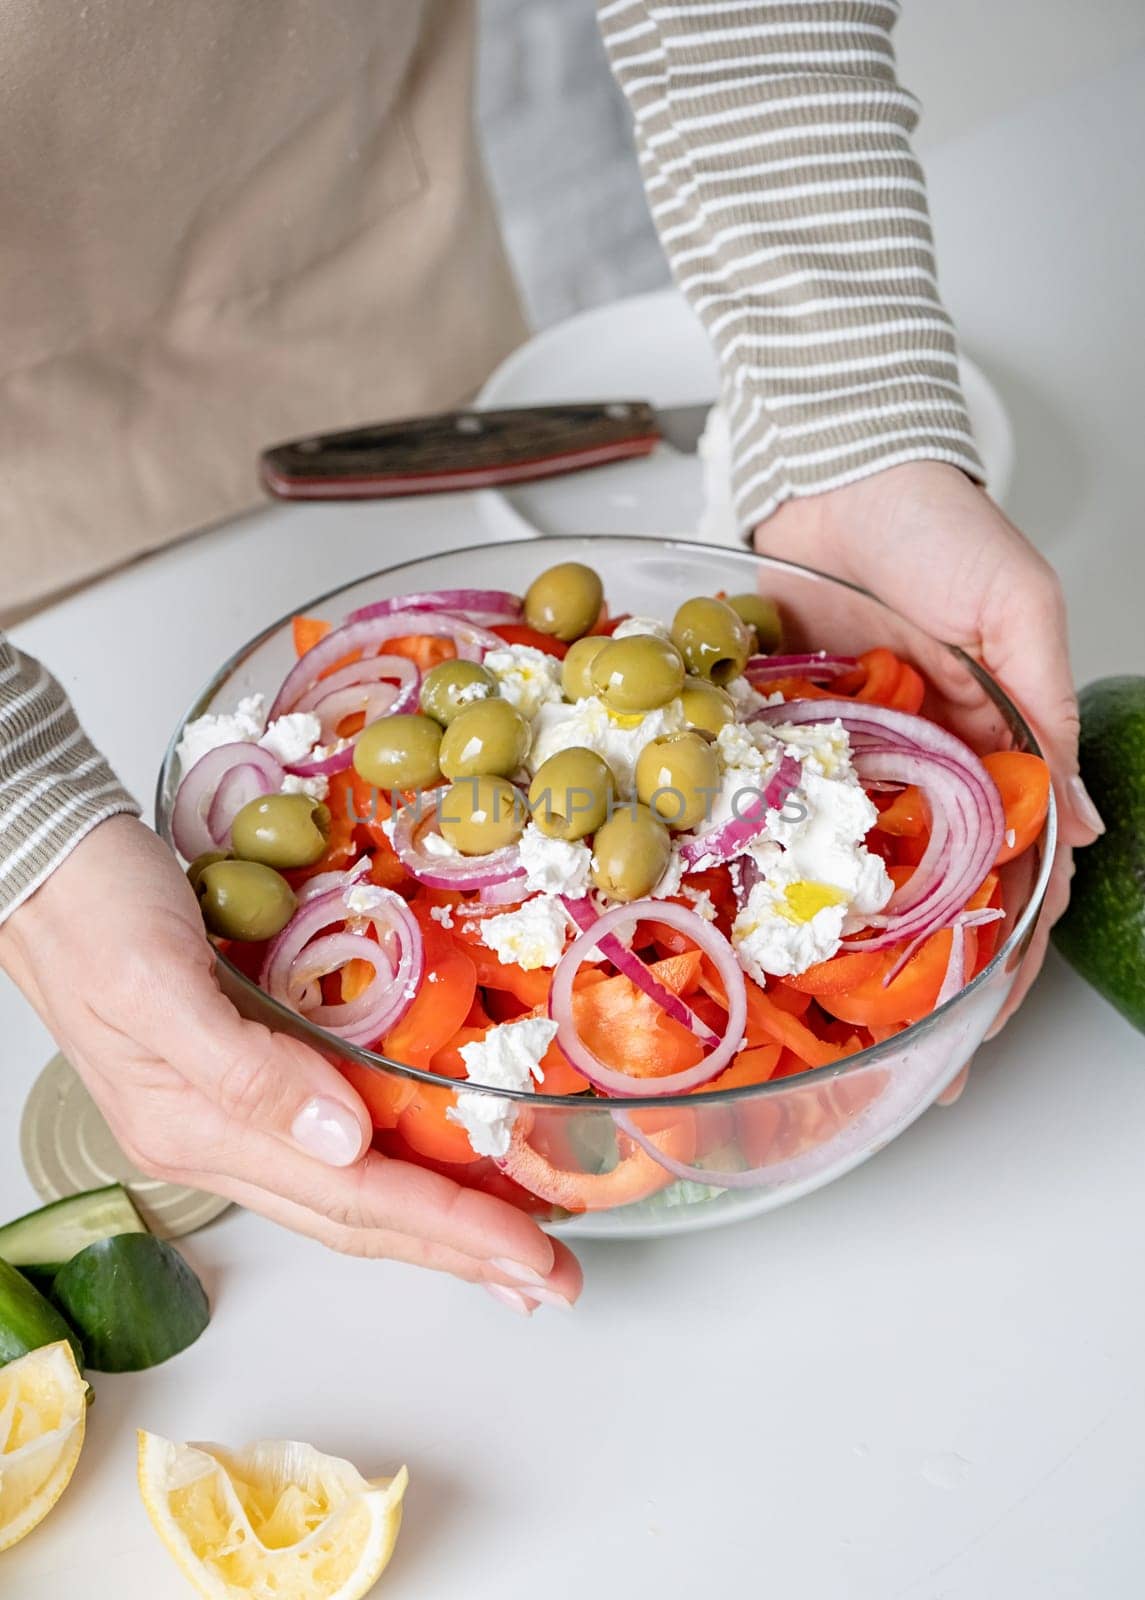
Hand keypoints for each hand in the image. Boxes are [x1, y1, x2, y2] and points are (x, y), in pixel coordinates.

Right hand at [0, 815, 579, 1312]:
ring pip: (348, 1189)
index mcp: (197, 1126)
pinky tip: (434, 1167)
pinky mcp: (240, 1069)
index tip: (531, 1253)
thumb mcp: (157, 978)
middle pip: (357, 1216)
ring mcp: (224, 1110)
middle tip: (552, 1280)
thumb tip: (343, 1141)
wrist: (40, 863)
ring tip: (510, 1252)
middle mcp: (216, 1136)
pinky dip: (395, 1164)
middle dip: (459, 1253)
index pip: (350, 1198)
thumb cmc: (92, 907)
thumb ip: (245, 1067)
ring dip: (434, 1224)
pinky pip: (332, 1139)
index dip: (449, 1229)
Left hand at [755, 463, 1102, 1089]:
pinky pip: (774, 816)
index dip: (1004, 956)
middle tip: (899, 1060)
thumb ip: (1046, 715)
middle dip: (920, 980)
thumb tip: (1084, 826)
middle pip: (927, 895)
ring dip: (843, 949)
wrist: (836, 469)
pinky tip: (753, 931)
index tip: (984, 1028)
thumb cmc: (940, 526)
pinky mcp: (777, 738)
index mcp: (991, 751)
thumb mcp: (1017, 613)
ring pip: (849, 871)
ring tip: (830, 1029)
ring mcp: (844, 761)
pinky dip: (769, 871)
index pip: (1015, 877)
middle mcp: (918, 771)